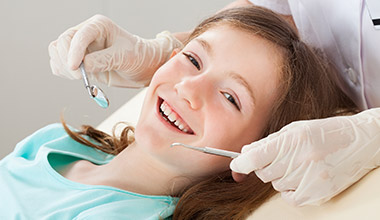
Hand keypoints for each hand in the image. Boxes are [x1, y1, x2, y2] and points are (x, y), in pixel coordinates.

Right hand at [48, 14, 182, 86]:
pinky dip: (63, 73)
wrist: (143, 68)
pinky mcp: (78, 61)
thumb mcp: (124, 57)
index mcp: (98, 26)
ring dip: (63, 67)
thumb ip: (104, 60)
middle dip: (67, 61)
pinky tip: (79, 77)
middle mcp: (86, 34)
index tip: (75, 68)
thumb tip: (83, 66)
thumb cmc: (138, 57)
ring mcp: (80, 47)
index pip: (79, 35)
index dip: (73, 51)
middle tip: (80, 76)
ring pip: (56, 52)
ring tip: (82, 77)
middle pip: (62, 42)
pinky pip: (59, 64)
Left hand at [230, 108, 379, 205]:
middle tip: (279, 158)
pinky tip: (302, 176)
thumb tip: (245, 153)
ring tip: (298, 164)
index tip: (236, 165)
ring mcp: (310, 179)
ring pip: (276, 184)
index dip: (240, 163)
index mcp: (292, 140)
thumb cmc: (325, 132)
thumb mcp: (295, 129)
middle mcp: (300, 160)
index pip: (255, 158)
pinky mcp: (318, 193)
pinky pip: (289, 197)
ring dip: (280, 176)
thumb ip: (269, 142)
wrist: (360, 142)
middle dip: (265, 166)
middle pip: (263, 173)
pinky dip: (290, 189)